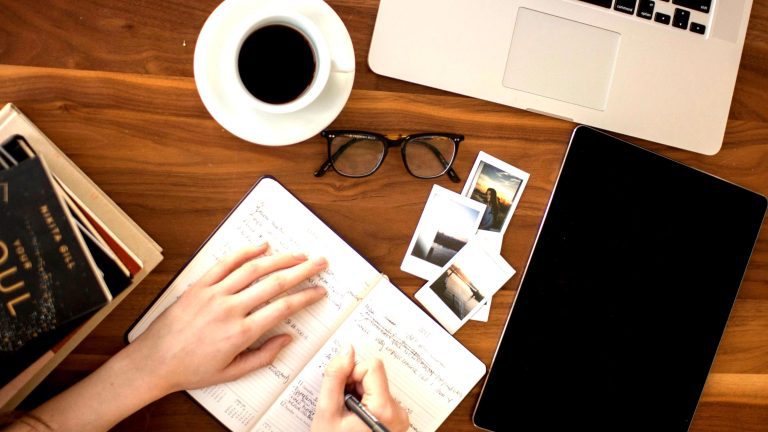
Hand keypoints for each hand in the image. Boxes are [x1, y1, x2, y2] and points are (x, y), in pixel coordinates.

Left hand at [129, 244, 327, 393]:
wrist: (154, 362)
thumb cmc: (191, 369)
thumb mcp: (232, 373)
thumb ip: (263, 356)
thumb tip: (287, 339)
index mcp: (241, 333)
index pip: (283, 308)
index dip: (306, 297)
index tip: (319, 291)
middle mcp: (230, 309)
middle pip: (275, 283)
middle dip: (302, 271)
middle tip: (319, 263)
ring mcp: (214, 294)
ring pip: (254, 269)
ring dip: (280, 258)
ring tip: (298, 254)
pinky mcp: (199, 286)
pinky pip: (225, 263)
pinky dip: (245, 252)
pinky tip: (261, 246)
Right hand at [312, 346, 409, 431]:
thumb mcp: (327, 411)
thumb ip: (335, 376)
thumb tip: (347, 350)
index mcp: (384, 409)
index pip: (372, 366)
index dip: (352, 375)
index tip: (342, 393)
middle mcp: (398, 413)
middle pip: (375, 376)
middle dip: (354, 387)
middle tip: (343, 408)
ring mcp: (399, 419)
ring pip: (375, 387)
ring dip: (358, 396)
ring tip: (348, 418)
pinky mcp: (396, 421)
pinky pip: (380, 399)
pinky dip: (365, 405)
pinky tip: (355, 421)